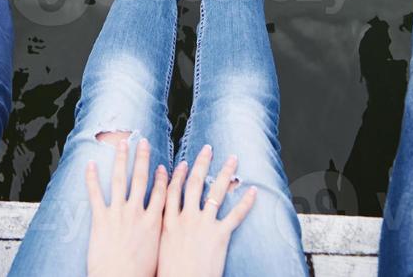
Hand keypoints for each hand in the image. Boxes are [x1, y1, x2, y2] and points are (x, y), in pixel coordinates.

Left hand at [86, 136, 165, 276]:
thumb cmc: (139, 276)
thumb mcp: (158, 255)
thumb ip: (161, 240)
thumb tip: (168, 238)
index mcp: (153, 223)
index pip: (162, 193)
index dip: (163, 177)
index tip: (164, 165)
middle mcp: (137, 213)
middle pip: (141, 179)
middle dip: (142, 157)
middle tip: (143, 141)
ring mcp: (118, 214)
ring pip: (121, 180)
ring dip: (121, 159)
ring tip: (121, 143)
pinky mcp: (100, 219)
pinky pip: (95, 194)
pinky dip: (92, 178)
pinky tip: (91, 163)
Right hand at [157, 146, 256, 276]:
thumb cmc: (169, 274)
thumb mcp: (160, 249)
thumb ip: (164, 232)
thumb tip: (165, 226)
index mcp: (169, 222)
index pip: (171, 191)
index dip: (176, 175)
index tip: (180, 163)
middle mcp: (186, 218)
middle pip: (193, 184)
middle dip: (201, 164)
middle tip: (208, 149)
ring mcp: (203, 225)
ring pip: (215, 192)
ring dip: (225, 173)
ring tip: (233, 159)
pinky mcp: (220, 236)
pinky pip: (235, 215)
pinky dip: (245, 203)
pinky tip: (252, 191)